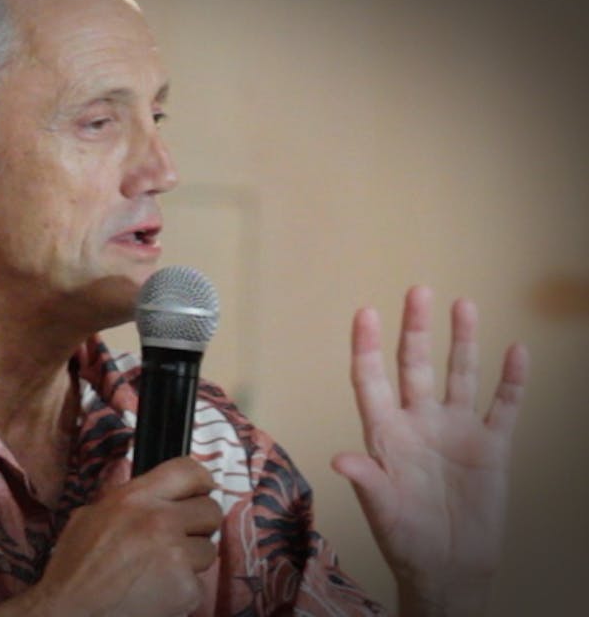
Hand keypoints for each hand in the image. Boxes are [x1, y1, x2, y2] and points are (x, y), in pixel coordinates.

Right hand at [0, 456, 221, 616]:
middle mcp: (160, 520)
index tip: (200, 491)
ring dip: (191, 560)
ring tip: (161, 570)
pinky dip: (183, 590)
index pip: (189, 471)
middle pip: (210, 510)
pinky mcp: (185, 587)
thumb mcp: (90, 515)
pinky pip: (199, 583)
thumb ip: (122, 497)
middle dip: (199, 524)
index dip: (200, 481)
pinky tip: (158, 592)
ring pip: (208, 550)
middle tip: (180, 536)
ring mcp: (176, 555)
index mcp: (135, 497)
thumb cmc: (76, 565)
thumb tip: (139, 482)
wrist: (72, 609)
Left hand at [331, 286, 528, 615]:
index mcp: (384, 434)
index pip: (371, 380)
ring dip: (462, 342)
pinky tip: (516, 352)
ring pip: (459, 375)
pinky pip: (504, 406)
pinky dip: (511, 380)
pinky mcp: (491, 447)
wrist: (447, 566)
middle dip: (415, 329)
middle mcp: (418, 423)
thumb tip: (340, 459)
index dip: (366, 347)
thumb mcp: (381, 510)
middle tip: (418, 290)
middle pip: (414, 366)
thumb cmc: (404, 538)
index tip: (364, 312)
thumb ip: (366, 481)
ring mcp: (455, 431)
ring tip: (463, 305)